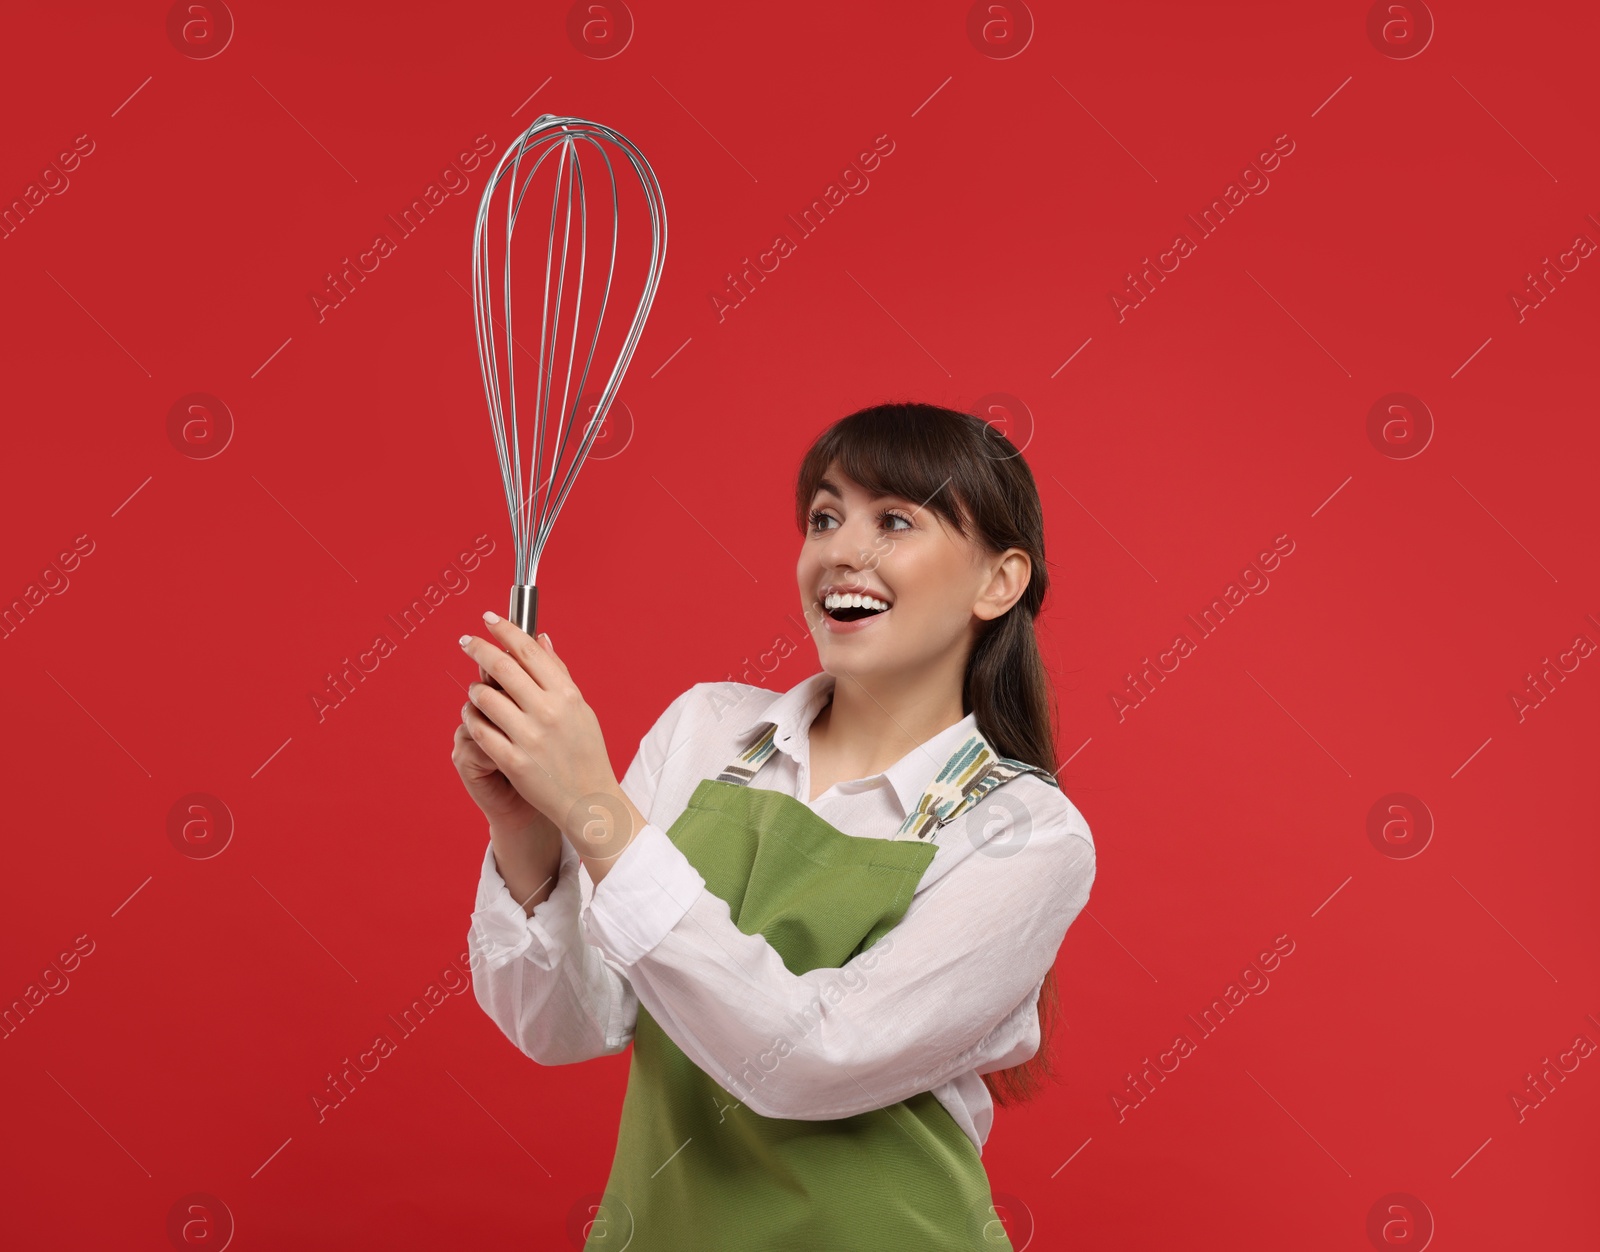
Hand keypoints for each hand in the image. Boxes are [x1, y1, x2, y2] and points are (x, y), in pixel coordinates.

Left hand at [457, 613, 635, 861]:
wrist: (588, 800)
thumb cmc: (585, 753)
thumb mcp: (580, 709)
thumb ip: (558, 673)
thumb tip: (541, 638)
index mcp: (567, 695)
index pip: (528, 650)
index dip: (505, 630)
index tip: (488, 619)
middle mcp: (548, 712)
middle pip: (502, 667)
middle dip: (479, 648)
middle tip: (466, 640)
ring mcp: (529, 737)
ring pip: (485, 698)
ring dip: (475, 689)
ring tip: (475, 689)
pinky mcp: (513, 761)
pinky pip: (480, 731)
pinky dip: (472, 718)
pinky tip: (472, 716)